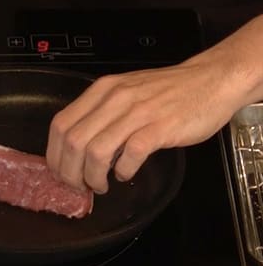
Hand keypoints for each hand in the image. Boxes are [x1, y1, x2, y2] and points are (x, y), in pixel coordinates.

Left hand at [46, 15, 262, 192]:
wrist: (210, 80)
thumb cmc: (167, 91)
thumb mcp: (124, 92)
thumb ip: (100, 114)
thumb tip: (77, 148)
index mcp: (101, 91)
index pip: (60, 125)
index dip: (54, 154)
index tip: (60, 171)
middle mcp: (114, 99)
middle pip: (73, 142)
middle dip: (69, 172)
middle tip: (79, 185)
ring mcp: (137, 113)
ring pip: (96, 151)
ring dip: (93, 177)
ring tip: (101, 185)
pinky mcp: (159, 128)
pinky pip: (129, 156)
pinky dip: (122, 172)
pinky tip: (125, 175)